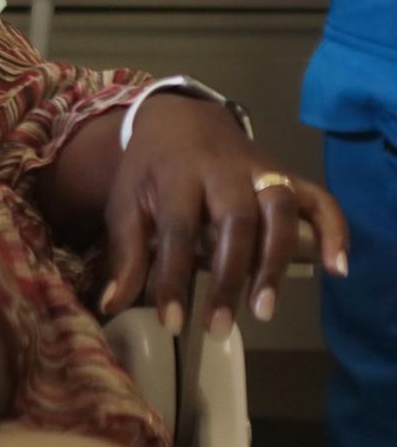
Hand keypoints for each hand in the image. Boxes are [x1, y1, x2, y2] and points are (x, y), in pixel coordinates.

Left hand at [96, 97, 349, 336]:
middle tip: (220, 327)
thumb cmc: (150, 170)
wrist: (179, 119)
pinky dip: (333, 230)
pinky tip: (336, 269)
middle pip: (234, 220)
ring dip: (274, 262)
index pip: (176, 228)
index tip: (172, 322)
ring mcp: (259, 169)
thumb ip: (125, 254)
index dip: (172, 277)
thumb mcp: (125, 203)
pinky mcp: (287, 174)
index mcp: (175, 174)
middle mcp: (221, 169)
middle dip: (229, 276)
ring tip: (264, 311)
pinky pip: (319, 199)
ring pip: (277, 210)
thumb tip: (110, 306)